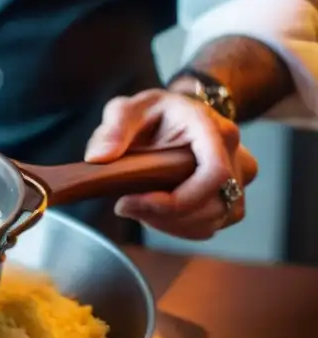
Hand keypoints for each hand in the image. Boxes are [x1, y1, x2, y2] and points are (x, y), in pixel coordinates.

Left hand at [84, 89, 258, 239]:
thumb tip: (99, 157)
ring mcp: (238, 177)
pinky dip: (181, 227)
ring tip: (139, 207)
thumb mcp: (128, 110)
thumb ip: (113, 129)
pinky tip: (156, 214)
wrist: (178, 114)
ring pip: (214, 220)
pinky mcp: (232, 197)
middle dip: (165, 216)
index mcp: (214, 130)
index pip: (214, 174)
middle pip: (214, 205)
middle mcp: (235, 153)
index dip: (178, 200)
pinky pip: (212, 225)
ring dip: (171, 224)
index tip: (136, 201)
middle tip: (125, 206)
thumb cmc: (154, 113)